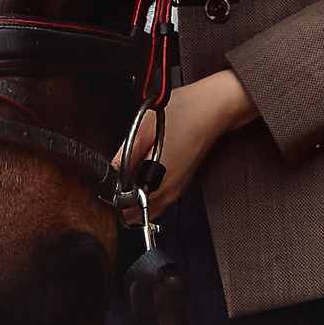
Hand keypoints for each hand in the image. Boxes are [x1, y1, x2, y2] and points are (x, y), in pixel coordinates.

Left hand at [116, 69, 256, 214]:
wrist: (213, 110)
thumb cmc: (185, 114)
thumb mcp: (143, 130)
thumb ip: (123, 156)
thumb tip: (110, 172)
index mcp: (156, 185)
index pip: (124, 210)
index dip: (112, 196)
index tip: (110, 180)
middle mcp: (167, 194)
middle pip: (135, 214)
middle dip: (123, 198)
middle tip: (120, 173)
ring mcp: (176, 190)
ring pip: (146, 207)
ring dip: (135, 194)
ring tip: (134, 167)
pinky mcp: (181, 183)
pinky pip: (158, 196)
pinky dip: (147, 188)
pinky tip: (147, 165)